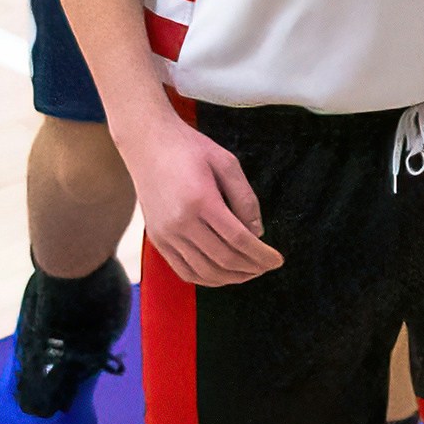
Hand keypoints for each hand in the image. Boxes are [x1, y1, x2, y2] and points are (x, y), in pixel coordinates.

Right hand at [117, 110, 280, 285]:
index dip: (261, 255)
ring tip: (249, 272)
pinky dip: (206, 279)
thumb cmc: (189, 149)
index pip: (239, 240)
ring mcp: (166, 234)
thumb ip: (245, 198)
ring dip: (231, 278)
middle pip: (223, 259)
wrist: (147, 144)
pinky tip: (222, 275)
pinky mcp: (157, 239)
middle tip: (266, 267)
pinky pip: (184, 271)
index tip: (277, 260)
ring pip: (204, 271)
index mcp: (201, 201)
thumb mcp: (227, 163)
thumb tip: (257, 233)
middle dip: (251, 268)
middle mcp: (181, 222)